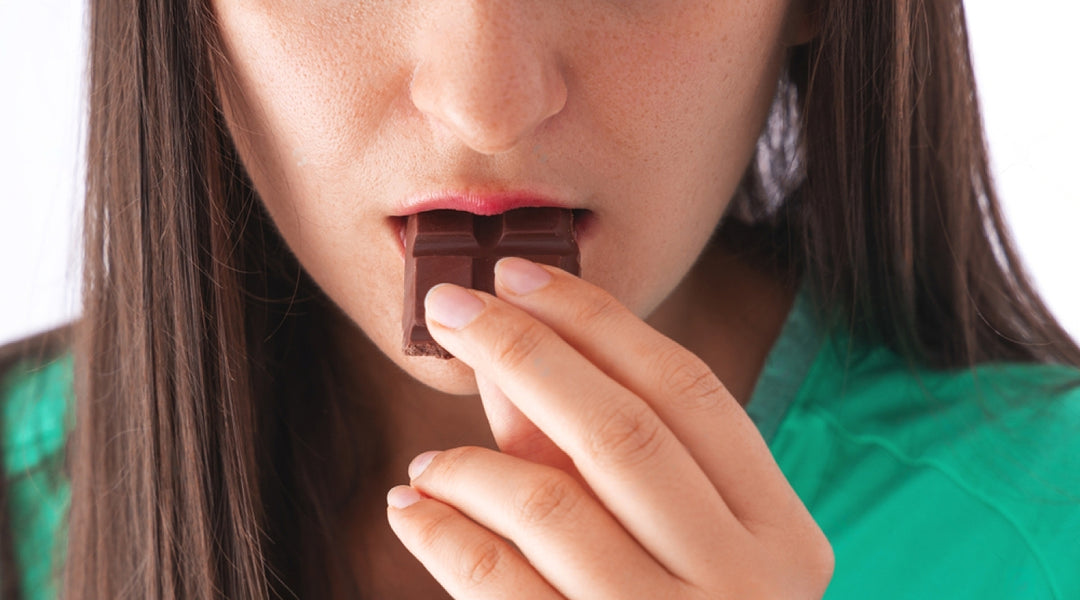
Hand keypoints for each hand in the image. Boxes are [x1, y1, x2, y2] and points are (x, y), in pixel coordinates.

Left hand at [386, 257, 833, 598]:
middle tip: (452, 307)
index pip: (689, 391)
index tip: (523, 277)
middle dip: (525, 352)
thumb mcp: (681, 548)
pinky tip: (413, 506)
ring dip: (469, 463)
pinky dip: (443, 535)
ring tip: (427, 460)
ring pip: (554, 505)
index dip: (599, 322)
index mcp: (784, 535)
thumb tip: (511, 356)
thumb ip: (603, 458)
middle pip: (622, 431)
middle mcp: (749, 585)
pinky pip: (501, 588)